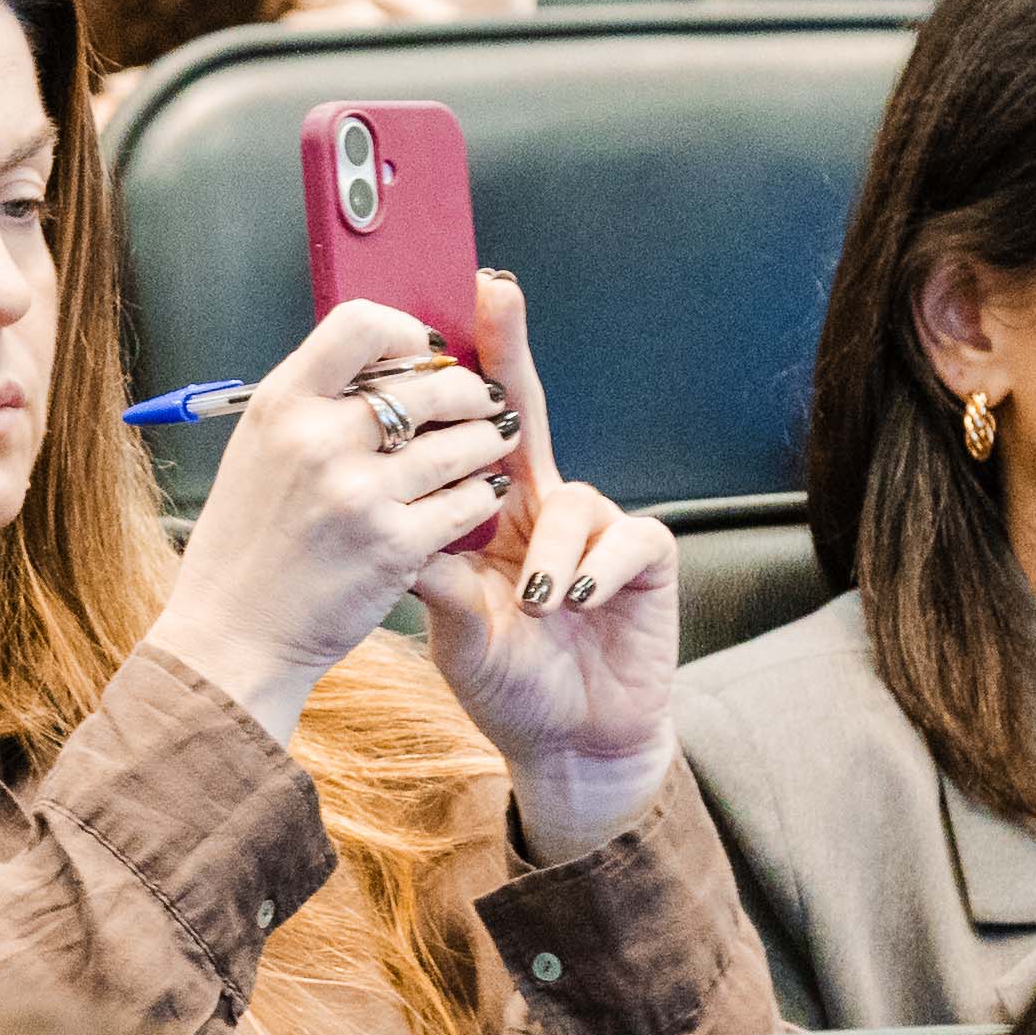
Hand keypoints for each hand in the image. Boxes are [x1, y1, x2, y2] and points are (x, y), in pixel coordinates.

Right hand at [150, 290, 525, 743]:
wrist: (232, 636)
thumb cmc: (247, 544)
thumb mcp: (259, 451)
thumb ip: (314, 406)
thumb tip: (387, 364)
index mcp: (281, 405)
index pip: (361, 324)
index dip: (408, 332)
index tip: (427, 354)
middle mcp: (319, 440)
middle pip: (431, 383)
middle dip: (470, 391)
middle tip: (482, 402)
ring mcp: (358, 494)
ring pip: (462, 441)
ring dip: (488, 440)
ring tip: (492, 444)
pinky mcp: (393, 546)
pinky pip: (467, 502)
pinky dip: (481, 496)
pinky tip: (480, 495)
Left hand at [405, 274, 683, 859]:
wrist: (567, 742)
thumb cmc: (509, 680)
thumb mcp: (456, 627)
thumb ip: (435, 577)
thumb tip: (389, 526)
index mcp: (491, 513)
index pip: (465, 432)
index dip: (457, 378)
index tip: (430, 315)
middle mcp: (541, 504)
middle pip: (523, 411)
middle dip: (509, 348)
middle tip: (495, 292)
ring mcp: (597, 527)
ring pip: (571, 498)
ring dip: (551, 552)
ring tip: (537, 603)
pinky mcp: (646, 558)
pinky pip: (624, 540)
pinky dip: (596, 572)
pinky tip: (575, 603)